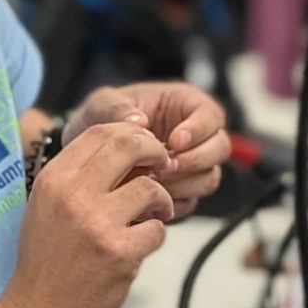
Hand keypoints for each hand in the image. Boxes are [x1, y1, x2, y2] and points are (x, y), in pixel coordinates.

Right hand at [2, 118, 172, 307]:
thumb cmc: (45, 260)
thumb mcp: (46, 206)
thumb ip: (78, 176)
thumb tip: (125, 143)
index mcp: (54, 180)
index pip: (100, 133)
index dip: (131, 132)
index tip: (145, 143)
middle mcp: (73, 196)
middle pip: (129, 147)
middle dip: (155, 151)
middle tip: (162, 164)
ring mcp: (98, 224)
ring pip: (150, 189)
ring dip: (161, 200)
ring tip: (153, 214)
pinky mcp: (120, 252)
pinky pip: (157, 230)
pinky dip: (154, 236)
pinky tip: (140, 245)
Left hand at [71, 81, 231, 217]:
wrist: (88, 154)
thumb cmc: (102, 121)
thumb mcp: (102, 104)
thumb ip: (115, 107)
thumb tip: (138, 121)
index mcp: (185, 105)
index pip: (211, 115)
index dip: (199, 129)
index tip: (175, 141)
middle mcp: (195, 137)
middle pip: (219, 148)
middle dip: (195, 160)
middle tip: (166, 167)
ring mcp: (191, 166)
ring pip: (209, 178)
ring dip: (184, 184)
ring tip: (153, 182)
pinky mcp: (181, 192)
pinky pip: (190, 202)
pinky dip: (171, 202)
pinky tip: (147, 199)